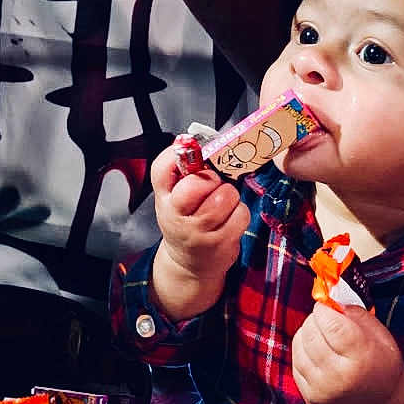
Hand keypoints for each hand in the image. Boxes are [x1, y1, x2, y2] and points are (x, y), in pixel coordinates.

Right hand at [149, 143, 249, 319]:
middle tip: (212, 184)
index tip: (193, 152)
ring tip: (222, 203)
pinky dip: (239, 212)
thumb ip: (181, 171)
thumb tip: (191, 139)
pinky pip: (240, 214)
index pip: (163, 168)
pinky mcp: (220, 243)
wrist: (189, 264)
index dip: (180, 154)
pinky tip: (229, 218)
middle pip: (198, 183)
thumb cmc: (185, 222)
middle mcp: (176, 215)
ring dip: (229, 195)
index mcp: (164, 198)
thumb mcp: (173, 197)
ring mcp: (198, 232)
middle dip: (212, 179)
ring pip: (225, 196)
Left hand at [292, 302, 403, 403]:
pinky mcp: (311, 396)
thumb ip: (354, 313)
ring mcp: (321, 388)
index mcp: (359, 356)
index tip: (328, 306)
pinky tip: (317, 352)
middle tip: (327, 320)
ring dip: (307, 334)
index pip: (329, 322)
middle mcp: (337, 374)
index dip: (325, 308)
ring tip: (323, 336)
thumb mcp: (380, 334)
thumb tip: (329, 300)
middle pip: (310, 332)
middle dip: (316, 319)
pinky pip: (296, 363)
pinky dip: (303, 352)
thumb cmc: (385, 367)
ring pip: (299, 345)